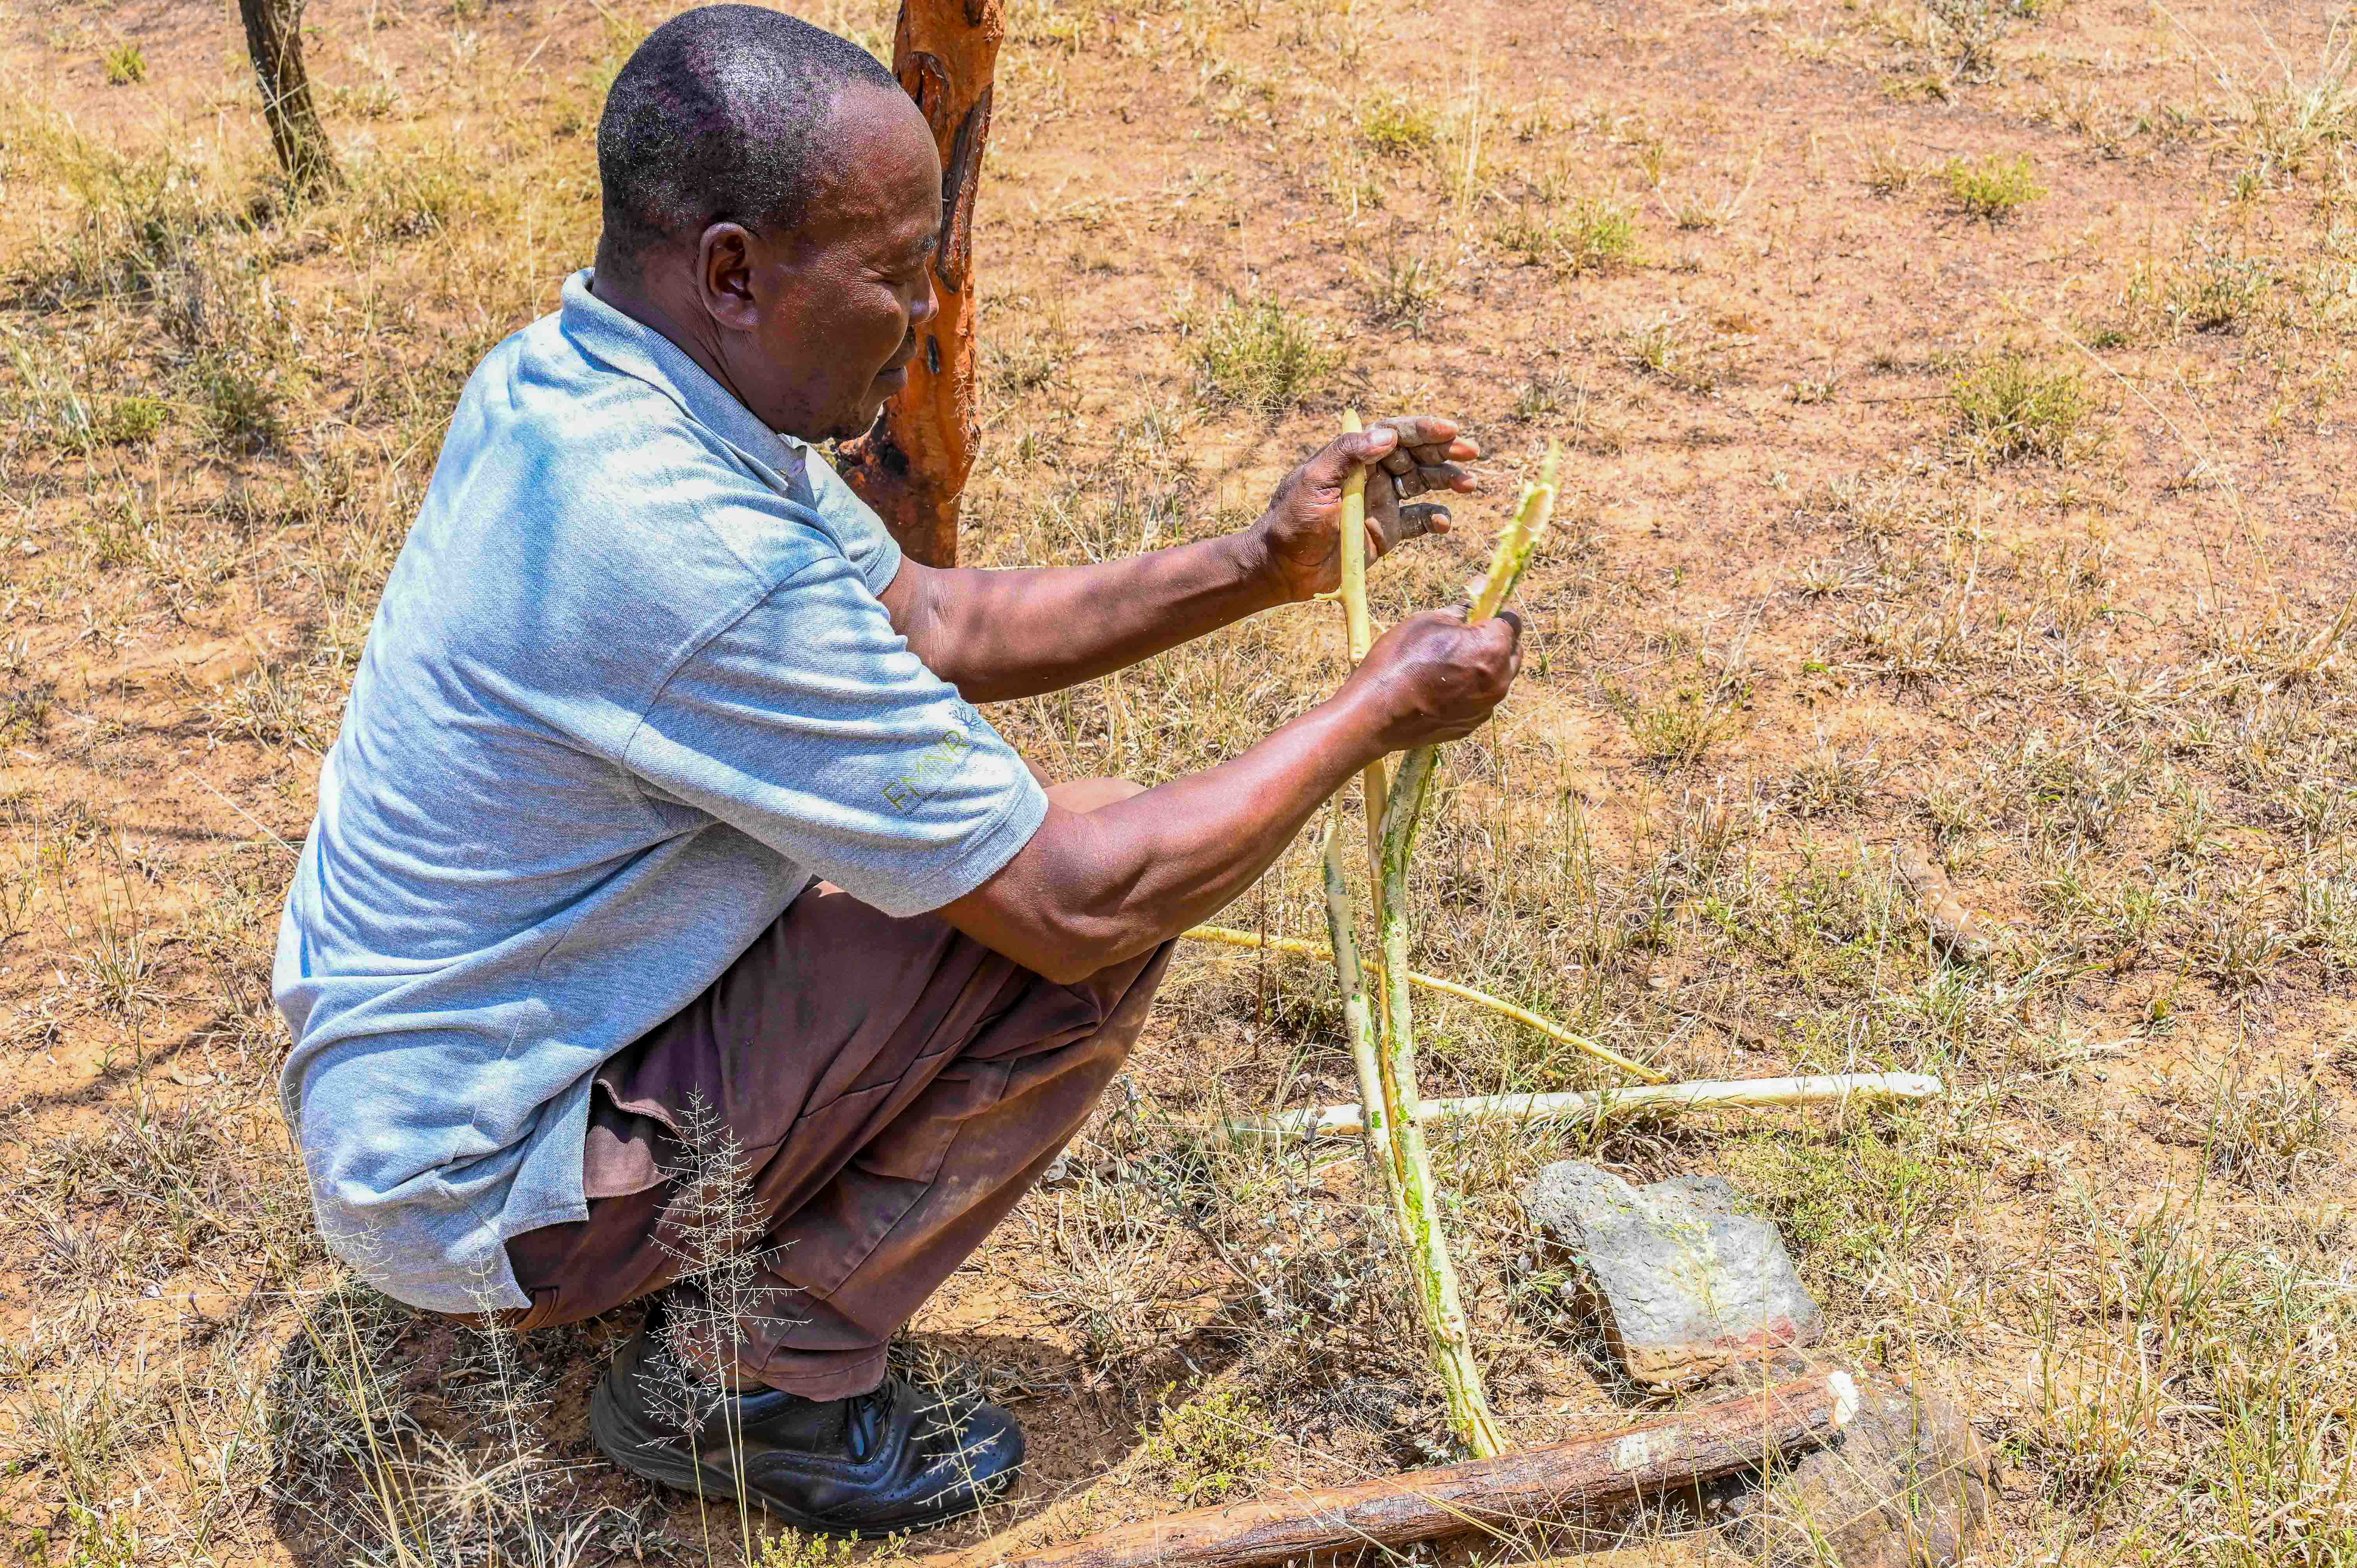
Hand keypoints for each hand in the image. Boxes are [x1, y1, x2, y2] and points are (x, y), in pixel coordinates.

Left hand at [1251, 416, 1479, 602]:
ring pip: (1422, 484)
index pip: (1394, 434)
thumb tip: (1386, 435)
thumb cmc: (1291, 521)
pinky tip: (1444, 523)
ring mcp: (1381, 503)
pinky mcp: (1387, 531)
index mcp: (1354, 458)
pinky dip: (1434, 519)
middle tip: (1471, 452)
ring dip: (1446, 480)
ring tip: (1468, 484)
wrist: (1283, 567)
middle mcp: (1372, 476)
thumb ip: (1347, 454)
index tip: (1449, 431)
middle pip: (1415, 455)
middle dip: (1444, 451)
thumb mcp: (1313, 481)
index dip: (1423, 430)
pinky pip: (1418, 520)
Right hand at [1341, 608, 1523, 753]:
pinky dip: (1472, 690)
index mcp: (1492, 648)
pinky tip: (1444, 688)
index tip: (1481, 615)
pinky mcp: (1472, 724)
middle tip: (1468, 637)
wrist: (1377, 713)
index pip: (1512, 622)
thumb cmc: (1399, 661)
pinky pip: (1482, 700)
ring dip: (1486, 667)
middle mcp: (1499, 680)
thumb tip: (1475, 596)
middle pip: (1513, 652)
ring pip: (1499, 678)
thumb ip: (1459, 610)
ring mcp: (1487, 706)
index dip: (1496, 615)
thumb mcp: (1426, 622)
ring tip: (1452, 663)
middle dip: (1498, 641)